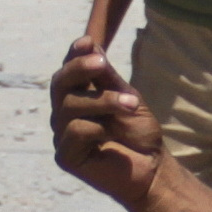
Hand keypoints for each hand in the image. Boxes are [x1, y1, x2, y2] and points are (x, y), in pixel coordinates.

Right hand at [51, 49, 164, 208]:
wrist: (152, 169)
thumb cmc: (140, 134)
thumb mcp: (127, 98)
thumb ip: (108, 78)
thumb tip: (90, 45)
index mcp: (78, 96)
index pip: (69, 70)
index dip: (75, 55)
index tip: (88, 42)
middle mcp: (65, 114)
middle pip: (60, 83)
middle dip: (80, 69)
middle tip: (102, 64)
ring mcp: (63, 135)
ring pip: (69, 106)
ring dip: (102, 101)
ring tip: (131, 104)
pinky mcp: (66, 157)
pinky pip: (74, 131)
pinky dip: (97, 128)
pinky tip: (113, 134)